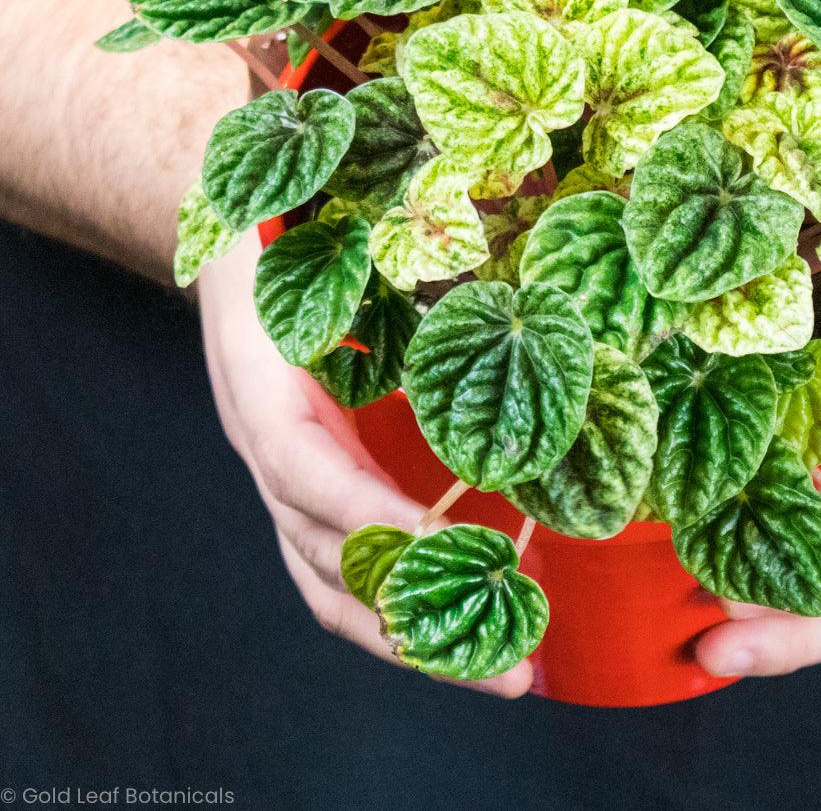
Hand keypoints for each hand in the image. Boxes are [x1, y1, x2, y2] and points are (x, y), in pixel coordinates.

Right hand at [198, 233, 533, 696]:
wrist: (237, 235)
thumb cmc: (283, 223)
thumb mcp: (315, 228)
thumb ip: (370, 250)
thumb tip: (478, 250)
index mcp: (259, 382)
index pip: (304, 469)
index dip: (366, 514)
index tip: (442, 546)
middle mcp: (268, 445)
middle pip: (323, 560)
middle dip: (413, 620)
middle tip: (512, 667)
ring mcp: (287, 474)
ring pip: (334, 582)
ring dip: (417, 634)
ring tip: (508, 667)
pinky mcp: (317, 483)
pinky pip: (346, 562)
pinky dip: (406, 597)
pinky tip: (473, 613)